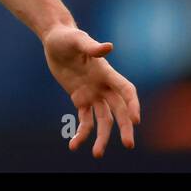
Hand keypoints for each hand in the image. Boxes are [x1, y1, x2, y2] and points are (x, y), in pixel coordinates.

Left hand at [43, 24, 141, 157]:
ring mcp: (93, 94)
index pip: (126, 91)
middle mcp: (104, 86)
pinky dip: (81, 132)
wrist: (54, 41)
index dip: (133, 104)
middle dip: (125, 128)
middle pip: (119, 110)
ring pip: (103, 120)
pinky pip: (84, 119)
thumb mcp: (77, 39)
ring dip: (102, 137)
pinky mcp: (80, 99)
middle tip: (129, 145)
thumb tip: (109, 47)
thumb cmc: (68, 37)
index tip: (136, 120)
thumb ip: (91, 46)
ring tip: (97, 154)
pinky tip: (74, 145)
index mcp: (107, 73)